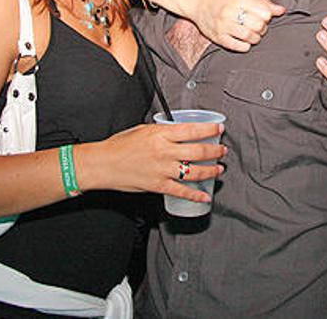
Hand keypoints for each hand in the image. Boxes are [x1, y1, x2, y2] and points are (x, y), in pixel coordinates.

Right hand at [82, 122, 226, 202]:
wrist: (103, 164)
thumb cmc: (119, 146)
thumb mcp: (142, 130)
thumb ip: (161, 132)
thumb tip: (178, 132)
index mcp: (160, 134)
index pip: (192, 130)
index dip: (210, 130)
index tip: (220, 129)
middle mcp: (164, 151)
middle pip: (198, 151)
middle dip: (215, 151)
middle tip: (223, 150)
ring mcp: (162, 170)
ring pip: (194, 171)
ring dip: (211, 171)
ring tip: (219, 169)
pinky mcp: (158, 185)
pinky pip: (181, 191)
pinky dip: (195, 195)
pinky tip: (205, 196)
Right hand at [191, 0, 285, 51]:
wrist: (198, 1)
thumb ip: (262, 3)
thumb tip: (281, 10)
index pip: (264, 13)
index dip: (267, 16)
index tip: (263, 16)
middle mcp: (230, 12)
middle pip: (258, 26)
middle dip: (262, 28)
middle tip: (258, 26)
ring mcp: (223, 25)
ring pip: (249, 37)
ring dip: (255, 38)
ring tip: (252, 34)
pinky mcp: (217, 37)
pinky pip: (237, 46)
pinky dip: (245, 46)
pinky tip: (244, 41)